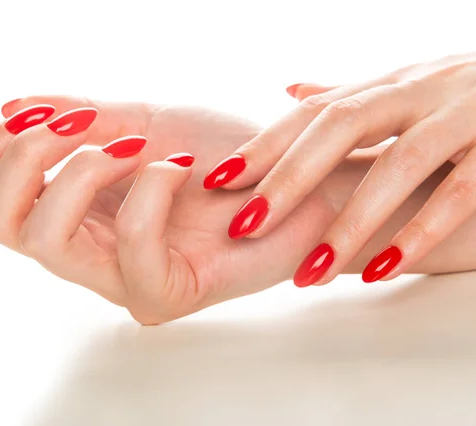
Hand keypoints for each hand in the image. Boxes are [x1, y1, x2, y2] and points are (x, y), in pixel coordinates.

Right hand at [0, 96, 342, 323]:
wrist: (294, 176)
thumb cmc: (224, 152)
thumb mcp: (141, 120)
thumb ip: (76, 117)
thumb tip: (8, 106)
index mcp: (72, 213)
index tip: (40, 114)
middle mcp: (86, 253)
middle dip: (26, 156)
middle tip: (82, 125)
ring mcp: (121, 280)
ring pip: (46, 239)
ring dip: (86, 167)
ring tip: (138, 145)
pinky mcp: (165, 294)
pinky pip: (130, 243)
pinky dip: (151, 188)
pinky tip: (185, 169)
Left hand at [204, 52, 475, 286]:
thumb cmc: (460, 95)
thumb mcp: (403, 87)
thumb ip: (348, 96)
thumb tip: (289, 92)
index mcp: (386, 85)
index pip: (312, 112)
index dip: (263, 144)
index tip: (218, 180)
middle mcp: (418, 91)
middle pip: (340, 127)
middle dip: (288, 178)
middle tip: (244, 226)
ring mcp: (462, 115)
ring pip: (397, 165)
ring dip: (349, 223)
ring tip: (310, 272)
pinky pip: (459, 192)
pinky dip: (419, 233)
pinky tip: (380, 272)